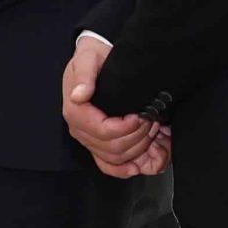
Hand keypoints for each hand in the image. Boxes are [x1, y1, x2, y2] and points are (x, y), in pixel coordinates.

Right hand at [60, 33, 161, 172]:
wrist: (95, 61)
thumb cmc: (92, 58)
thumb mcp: (88, 58)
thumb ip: (85, 76)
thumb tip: (79, 95)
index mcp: (75, 112)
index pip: (103, 131)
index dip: (126, 128)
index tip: (141, 115)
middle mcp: (80, 130)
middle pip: (111, 148)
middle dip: (137, 137)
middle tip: (151, 118)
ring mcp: (89, 140)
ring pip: (115, 158)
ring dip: (138, 148)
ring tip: (151, 128)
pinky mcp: (97, 144)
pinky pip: (108, 165)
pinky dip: (123, 169)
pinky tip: (137, 167)